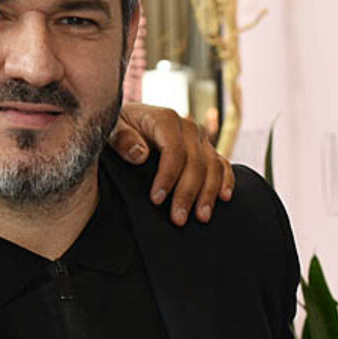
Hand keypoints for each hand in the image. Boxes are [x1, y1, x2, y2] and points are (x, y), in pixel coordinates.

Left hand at [109, 102, 234, 225]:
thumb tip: (140, 154)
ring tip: (201, 217)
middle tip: (178, 218)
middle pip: (196, 162)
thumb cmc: (119, 128)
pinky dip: (226, 181)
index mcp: (165, 119)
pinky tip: (224, 198)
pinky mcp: (205, 150)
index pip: (174, 150)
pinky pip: (222, 164)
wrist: (128, 124)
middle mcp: (187, 127)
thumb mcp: (111, 129)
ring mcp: (199, 140)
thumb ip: (122, 138)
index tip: (156, 199)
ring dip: (209, 193)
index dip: (168, 176)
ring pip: (213, 166)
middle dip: (187, 193)